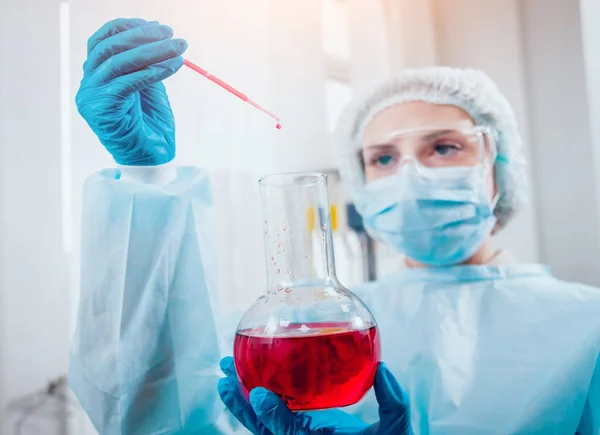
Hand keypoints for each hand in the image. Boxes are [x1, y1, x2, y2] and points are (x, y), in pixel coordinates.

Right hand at [76, 18, 187, 165]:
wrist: (151, 160)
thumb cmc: (151, 125)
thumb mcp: (150, 87)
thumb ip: (148, 63)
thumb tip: (158, 33)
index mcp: (98, 76)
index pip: (104, 40)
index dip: (128, 27)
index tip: (156, 25)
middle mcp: (89, 84)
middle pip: (110, 47)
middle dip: (144, 37)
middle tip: (172, 35)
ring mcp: (91, 97)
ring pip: (119, 62)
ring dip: (152, 52)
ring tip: (178, 49)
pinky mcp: (100, 110)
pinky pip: (127, 83)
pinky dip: (151, 72)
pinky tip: (171, 66)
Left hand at [218, 357, 412, 434]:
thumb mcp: (396, 431)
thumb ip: (394, 404)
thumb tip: (383, 369)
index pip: (290, 434)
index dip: (272, 415)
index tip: (258, 393)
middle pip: (264, 430)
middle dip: (241, 405)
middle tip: (223, 379)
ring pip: (262, 425)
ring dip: (241, 401)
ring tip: (225, 376)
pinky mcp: (302, 430)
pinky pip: (273, 418)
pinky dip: (257, 402)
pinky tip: (249, 379)